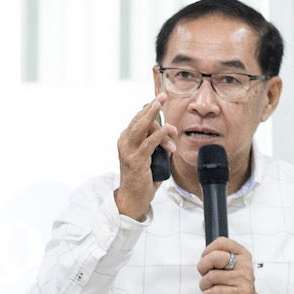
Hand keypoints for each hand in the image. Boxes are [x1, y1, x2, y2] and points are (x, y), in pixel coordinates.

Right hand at [114, 95, 176, 220]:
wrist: (133, 198)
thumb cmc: (142, 178)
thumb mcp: (150, 157)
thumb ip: (156, 146)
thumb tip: (170, 136)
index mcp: (126, 140)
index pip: (137, 120)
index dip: (148, 110)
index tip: (159, 100)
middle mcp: (124, 143)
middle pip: (138, 120)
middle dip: (151, 106)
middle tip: (162, 96)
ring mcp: (128, 151)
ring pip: (140, 127)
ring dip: (152, 114)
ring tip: (162, 103)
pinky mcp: (136, 160)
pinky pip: (149, 143)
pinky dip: (159, 134)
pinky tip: (167, 129)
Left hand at [198, 236, 260, 293]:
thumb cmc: (233, 286)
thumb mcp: (229, 267)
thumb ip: (218, 251)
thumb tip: (202, 222)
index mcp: (243, 254)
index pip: (221, 242)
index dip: (207, 252)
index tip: (206, 262)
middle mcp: (245, 265)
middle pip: (214, 258)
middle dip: (202, 269)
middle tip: (205, 276)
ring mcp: (244, 280)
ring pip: (211, 277)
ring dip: (204, 286)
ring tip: (209, 290)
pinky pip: (213, 291)